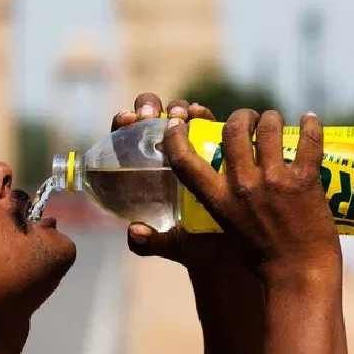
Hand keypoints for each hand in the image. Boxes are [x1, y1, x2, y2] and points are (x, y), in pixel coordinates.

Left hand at [111, 93, 242, 270]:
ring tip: (181, 114)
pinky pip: (203, 122)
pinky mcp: (212, 144)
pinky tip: (201, 114)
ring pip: (175, 115)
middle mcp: (162, 154)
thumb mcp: (174, 245)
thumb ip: (150, 243)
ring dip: (176, 108)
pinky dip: (200, 113)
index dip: (122, 125)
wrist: (232, 246)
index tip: (127, 122)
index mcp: (142, 172)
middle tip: (151, 116)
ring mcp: (187, 146)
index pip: (123, 140)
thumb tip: (134, 232)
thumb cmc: (197, 244)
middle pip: (147, 119)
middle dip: (147, 107)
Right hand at [163, 109, 340, 281]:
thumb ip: (214, 206)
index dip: (176, 137)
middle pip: (233, 129)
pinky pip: (308, 140)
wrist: (298, 275)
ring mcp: (275, 181)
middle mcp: (243, 186)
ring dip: (272, 118)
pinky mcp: (305, 181)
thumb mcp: (224, 229)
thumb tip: (181, 201)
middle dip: (241, 116)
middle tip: (250, 119)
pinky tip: (310, 120)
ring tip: (276, 121)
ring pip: (270, 127)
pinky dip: (311, 125)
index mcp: (218, 200)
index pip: (185, 161)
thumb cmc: (260, 259)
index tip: (178, 123)